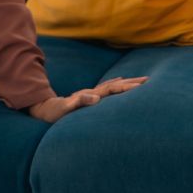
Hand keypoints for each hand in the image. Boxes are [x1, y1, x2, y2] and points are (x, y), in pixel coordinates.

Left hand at [27, 76, 147, 123]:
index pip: (112, 89)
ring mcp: (90, 93)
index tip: (142, 86)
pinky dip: (115, 84)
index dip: (127, 87)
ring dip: (126, 82)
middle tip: (149, 80)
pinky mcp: (88, 97)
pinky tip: (119, 81)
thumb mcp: (65, 109)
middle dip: (132, 82)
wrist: (44, 108)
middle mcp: (92, 92)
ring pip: (112, 85)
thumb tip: (96, 98)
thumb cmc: (55, 112)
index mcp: (90, 95)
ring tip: (140, 80)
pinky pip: (106, 89)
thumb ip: (79, 102)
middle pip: (115, 84)